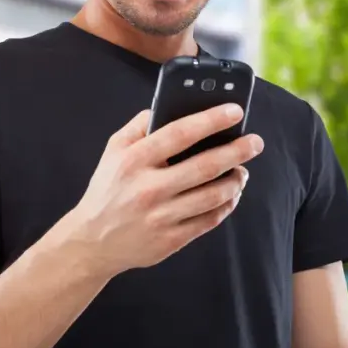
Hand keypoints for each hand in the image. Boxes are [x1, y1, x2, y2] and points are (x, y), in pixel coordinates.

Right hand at [65, 104, 263, 276]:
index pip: (180, 133)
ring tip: (242, 171)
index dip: (212, 120)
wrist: (92, 242)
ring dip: (235, 181)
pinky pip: (209, 220)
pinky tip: (231, 194)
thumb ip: (139, 125)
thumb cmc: (108, 189)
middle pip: (205, 166)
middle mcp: (148, 188)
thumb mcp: (113, 151)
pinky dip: (226, 205)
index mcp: (134, 160)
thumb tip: (170, 105)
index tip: (236, 111)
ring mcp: (160, 217)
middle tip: (255, 142)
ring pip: (213, 196)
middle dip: (237, 151)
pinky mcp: (171, 240)